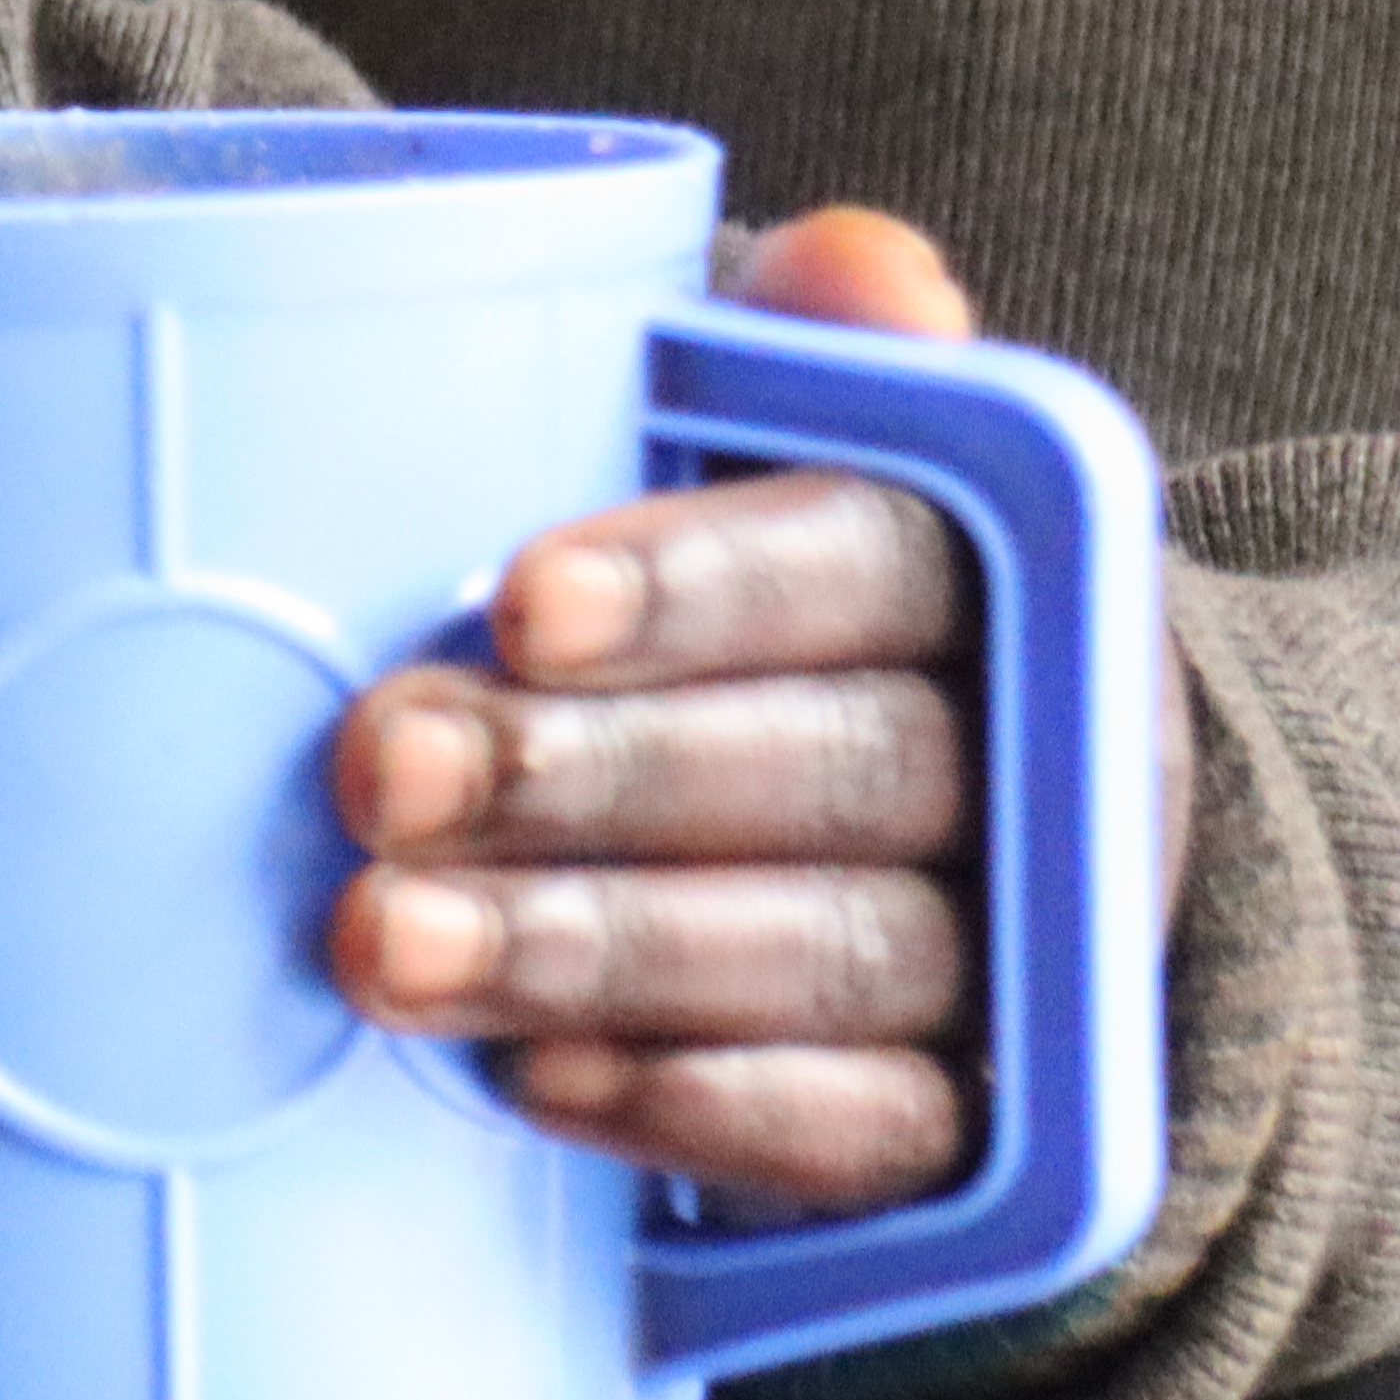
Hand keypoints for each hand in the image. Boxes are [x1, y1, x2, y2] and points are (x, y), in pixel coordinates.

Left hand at [328, 209, 1127, 1213]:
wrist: (943, 835)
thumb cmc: (758, 600)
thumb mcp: (772, 445)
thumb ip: (793, 358)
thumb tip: (851, 266)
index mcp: (983, 563)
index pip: (870, 556)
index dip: (702, 583)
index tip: (517, 605)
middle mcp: (1026, 753)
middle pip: (840, 765)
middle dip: (589, 777)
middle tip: (373, 777)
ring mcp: (1008, 944)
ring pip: (833, 949)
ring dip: (596, 949)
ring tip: (383, 946)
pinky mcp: (965, 1109)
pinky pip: (871, 1133)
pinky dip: (706, 1109)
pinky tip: (539, 1084)